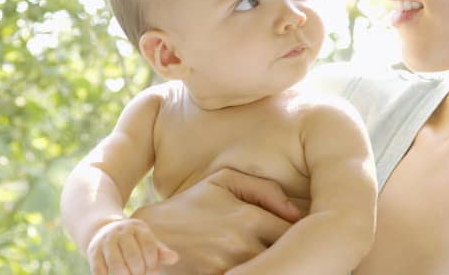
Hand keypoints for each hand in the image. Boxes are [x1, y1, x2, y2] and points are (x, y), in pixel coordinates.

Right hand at [87, 218, 178, 274]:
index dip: (152, 264)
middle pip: (134, 259)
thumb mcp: (146, 240)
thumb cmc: (132, 240)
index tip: (151, 269)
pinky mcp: (93, 252)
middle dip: (139, 272)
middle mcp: (120, 232)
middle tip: (139, 273)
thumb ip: (160, 250)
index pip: (149, 248)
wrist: (101, 230)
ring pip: (117, 267)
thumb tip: (175, 258)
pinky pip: (100, 271)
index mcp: (137, 228)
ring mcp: (105, 242)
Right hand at [131, 168, 300, 274]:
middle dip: (290, 253)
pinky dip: (254, 271)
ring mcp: (228, 267)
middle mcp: (241, 243)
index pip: (293, 232)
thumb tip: (295, 212)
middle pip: (285, 254)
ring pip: (269, 268)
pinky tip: (251, 265)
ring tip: (273, 257)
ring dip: (274, 263)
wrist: (148, 237)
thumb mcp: (222, 182)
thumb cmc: (188, 207)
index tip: (300, 236)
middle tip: (292, 250)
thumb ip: (263, 188)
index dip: (299, 236)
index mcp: (248, 216)